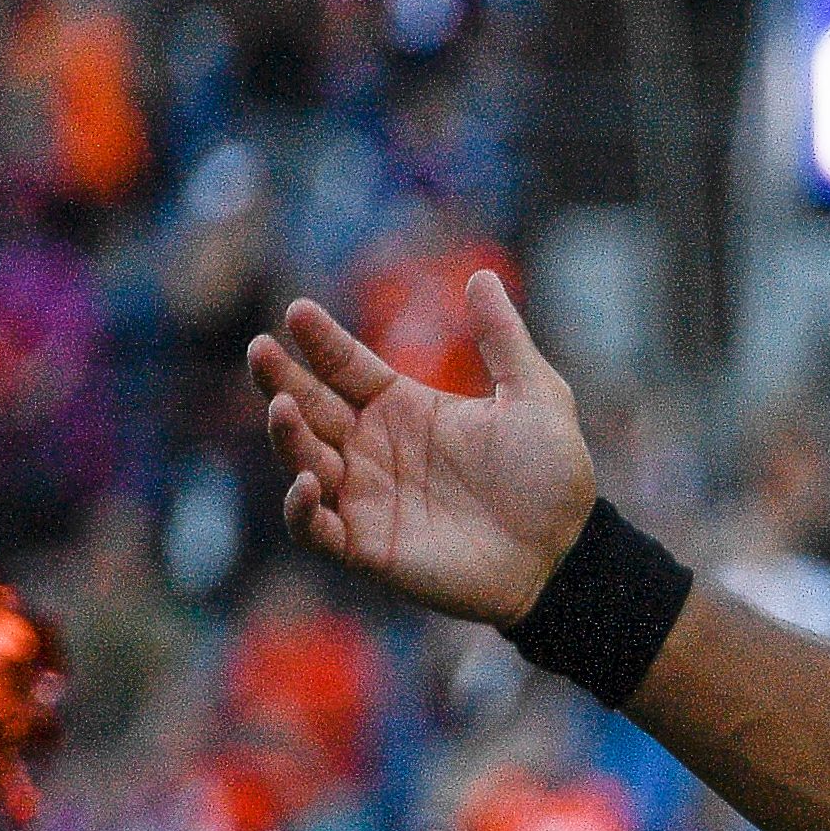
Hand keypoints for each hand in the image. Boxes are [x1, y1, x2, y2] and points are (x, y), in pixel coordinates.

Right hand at [245, 272, 594, 627]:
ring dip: (287, 435)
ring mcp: (367, 498)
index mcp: (404, 408)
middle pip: (309, 406)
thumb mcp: (535, 398)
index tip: (298, 312)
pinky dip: (302, 509)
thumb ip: (504, 340)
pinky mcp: (369, 549)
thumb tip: (481, 276)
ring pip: (304, 460)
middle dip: (280, 378)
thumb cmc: (551, 480)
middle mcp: (374, 449)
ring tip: (282, 407)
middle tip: (261, 350)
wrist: (569, 554)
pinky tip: (309, 483)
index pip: (345, 366)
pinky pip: (316, 529)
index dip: (320, 341)